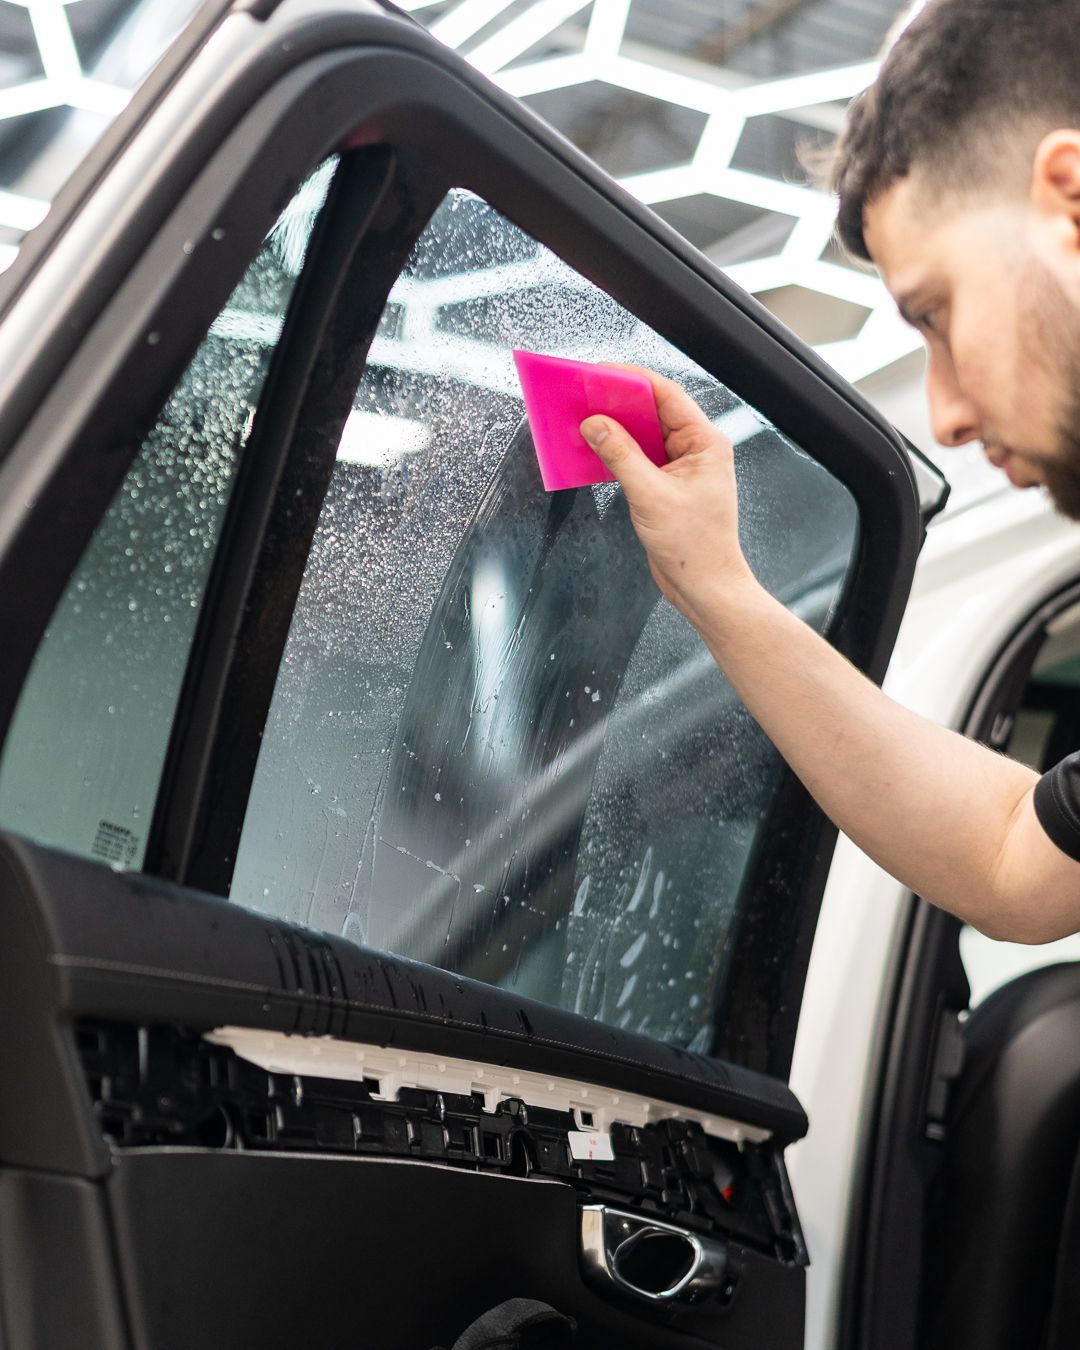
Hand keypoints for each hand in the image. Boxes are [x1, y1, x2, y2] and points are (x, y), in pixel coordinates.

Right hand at [580, 367, 758, 632]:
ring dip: (615, 429)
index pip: (666, 395)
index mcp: (704, 442)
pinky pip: (638, 458)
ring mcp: (680, 468)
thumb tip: (596, 425)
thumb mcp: (650, 495)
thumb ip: (620, 455)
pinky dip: (616, 453)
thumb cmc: (695, 548)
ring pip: (642, 435)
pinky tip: (594, 451)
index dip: (632, 379)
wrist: (704, 587)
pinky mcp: (666, 486)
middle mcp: (695, 450)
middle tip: (584, 395)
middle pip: (652, 411)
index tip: (600, 373)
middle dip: (618, 403)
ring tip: (583, 420)